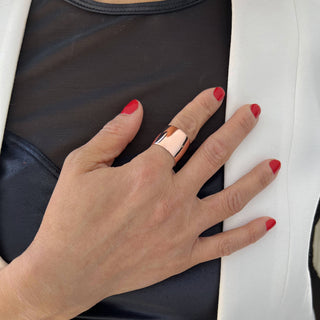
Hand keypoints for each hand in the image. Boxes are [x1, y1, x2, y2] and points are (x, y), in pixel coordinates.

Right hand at [1, 88, 279, 318]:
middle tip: (251, 115)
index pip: (183, 129)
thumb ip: (112, 135)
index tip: (215, 96)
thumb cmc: (70, 219)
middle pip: (215, 154)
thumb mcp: (80, 166)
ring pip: (231, 198)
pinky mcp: (182, 255)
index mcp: (146, 173)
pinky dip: (249, 234)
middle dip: (237, 129)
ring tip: (272, 164)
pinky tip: (266, 222)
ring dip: (255, 177)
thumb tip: (136, 110)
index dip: (201, 107)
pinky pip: (224, 244)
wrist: (68, 270)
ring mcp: (181, 228)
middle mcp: (171, 197)